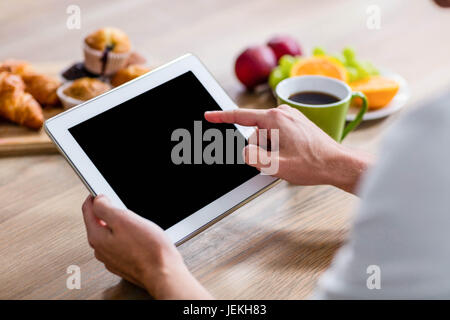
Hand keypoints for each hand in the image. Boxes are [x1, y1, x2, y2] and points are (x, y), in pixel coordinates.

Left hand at [82, 195, 212, 298]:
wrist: (163, 272)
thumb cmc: (148, 249)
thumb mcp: (124, 219)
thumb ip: (105, 207)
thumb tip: (97, 200)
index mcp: (97, 237)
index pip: (88, 211)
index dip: (94, 198)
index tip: (99, 192)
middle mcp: (101, 250)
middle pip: (97, 224)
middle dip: (106, 212)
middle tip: (118, 204)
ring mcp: (112, 259)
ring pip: (109, 235)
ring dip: (116, 226)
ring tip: (130, 220)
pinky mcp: (123, 264)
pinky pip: (119, 246)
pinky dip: (125, 238)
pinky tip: (137, 237)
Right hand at [205, 105, 372, 192]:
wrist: (337, 164)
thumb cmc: (312, 164)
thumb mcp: (276, 166)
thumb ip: (253, 158)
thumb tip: (245, 152)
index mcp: (275, 119)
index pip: (241, 116)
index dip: (221, 117)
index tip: (208, 115)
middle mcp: (282, 113)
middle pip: (255, 132)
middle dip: (260, 149)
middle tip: (279, 161)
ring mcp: (291, 117)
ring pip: (266, 135)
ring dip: (271, 149)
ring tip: (290, 159)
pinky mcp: (296, 123)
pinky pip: (276, 134)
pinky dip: (278, 146)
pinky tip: (292, 155)